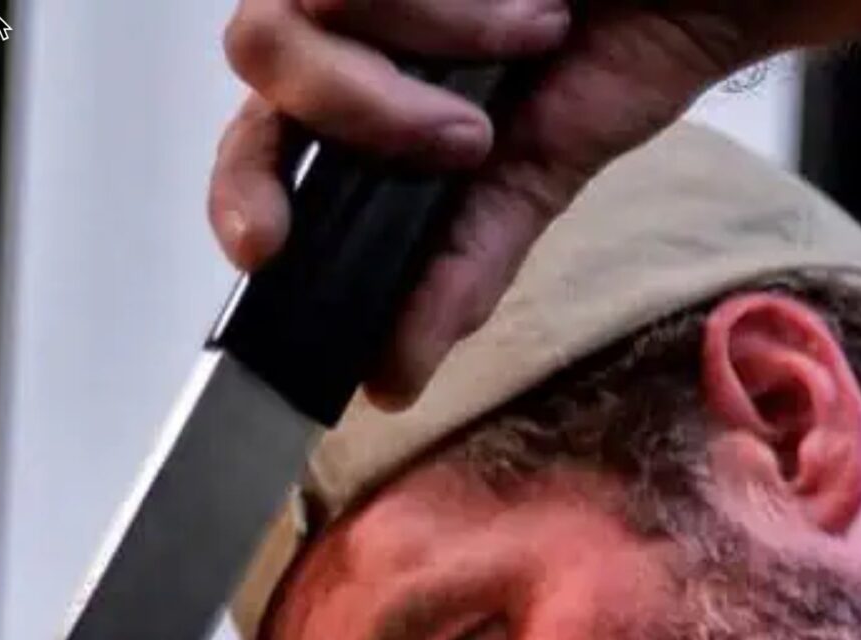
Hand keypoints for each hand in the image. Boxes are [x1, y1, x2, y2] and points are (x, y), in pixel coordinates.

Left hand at [212, 0, 805, 407]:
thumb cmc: (620, 49)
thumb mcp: (538, 174)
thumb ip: (459, 267)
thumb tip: (394, 381)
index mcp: (363, 95)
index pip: (256, 143)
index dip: (240, 194)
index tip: (267, 246)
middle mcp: (353, 19)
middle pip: (259, 56)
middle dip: (353, 111)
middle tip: (465, 142)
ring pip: (299, 7)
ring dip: (430, 49)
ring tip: (532, 41)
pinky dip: (456, 7)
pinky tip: (534, 6)